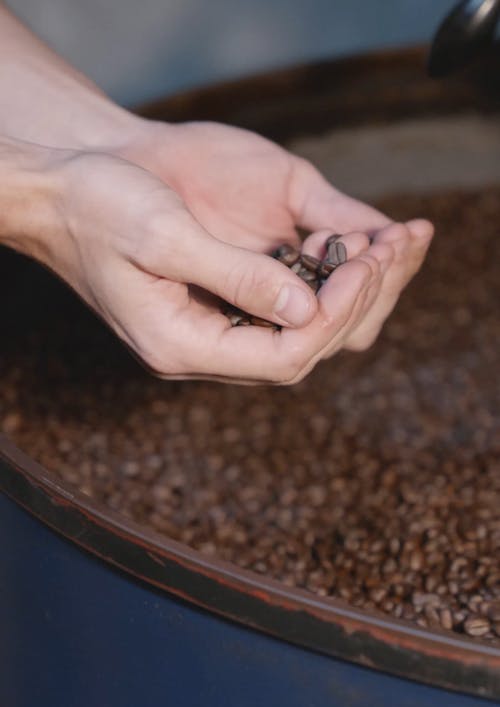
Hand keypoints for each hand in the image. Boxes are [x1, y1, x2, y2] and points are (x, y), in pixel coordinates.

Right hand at [117, 119, 433, 364]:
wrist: (64, 189)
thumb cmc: (98, 207)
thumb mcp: (163, 236)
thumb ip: (234, 276)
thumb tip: (306, 308)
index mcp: (183, 346)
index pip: (282, 360)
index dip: (330, 318)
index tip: (361, 265)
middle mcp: (207, 345)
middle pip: (303, 351)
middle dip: (353, 303)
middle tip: (387, 252)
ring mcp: (218, 323)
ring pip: (304, 332)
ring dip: (351, 294)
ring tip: (391, 245)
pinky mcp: (227, 294)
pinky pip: (291, 303)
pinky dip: (330, 276)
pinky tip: (359, 241)